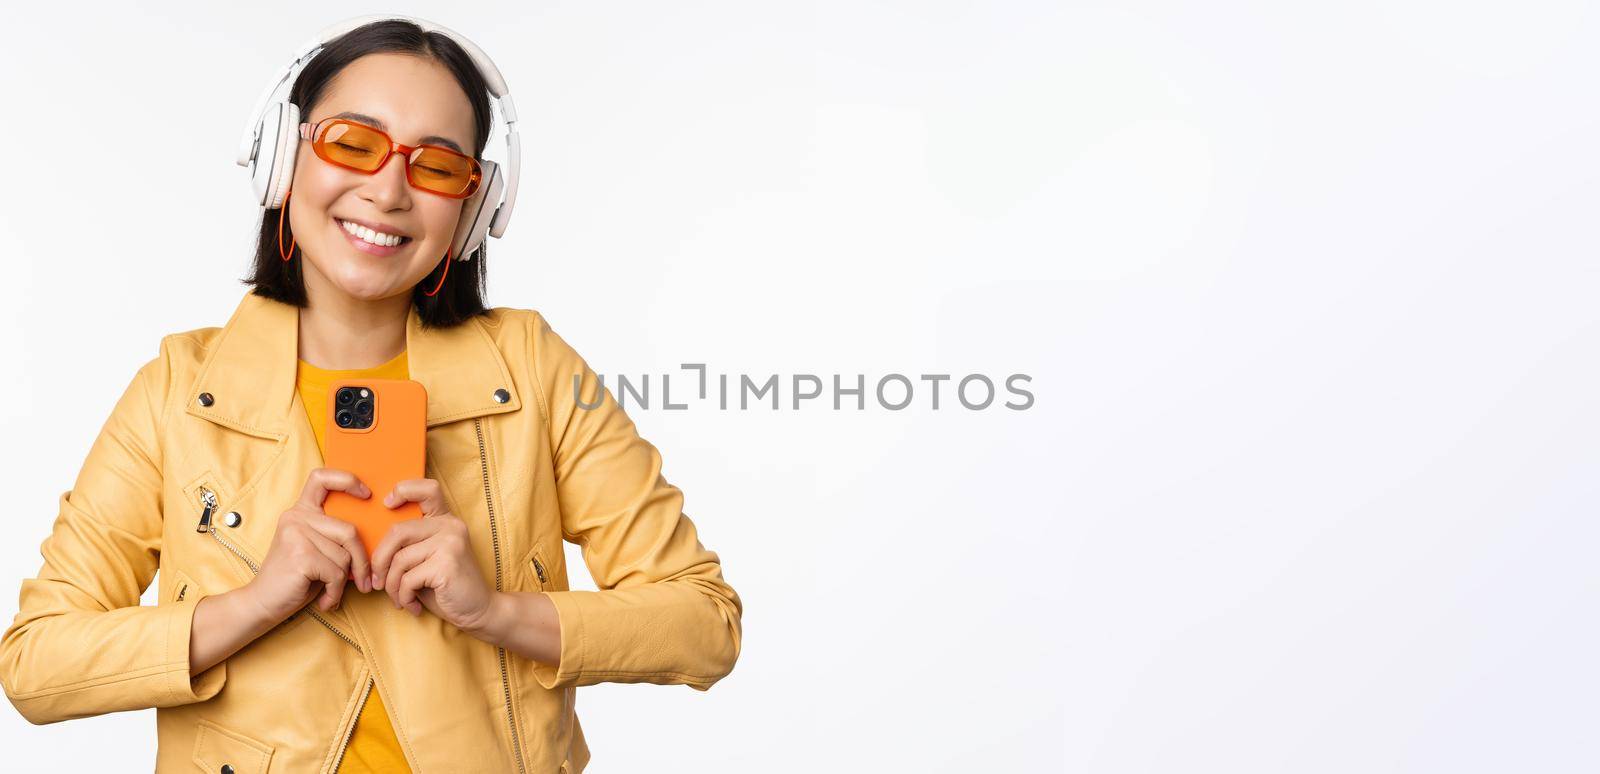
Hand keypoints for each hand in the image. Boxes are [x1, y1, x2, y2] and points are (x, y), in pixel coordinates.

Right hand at [239, 468, 374, 622]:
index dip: (347, 480)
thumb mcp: (317, 550)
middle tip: (364, 582)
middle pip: (350, 532)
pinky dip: (336, 592)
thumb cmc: (296, 578)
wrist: (262, 603)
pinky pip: (337, 573)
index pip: (322, 479)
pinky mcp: (300, 556)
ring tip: (330, 591)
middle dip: (361, 561)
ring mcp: (296, 535)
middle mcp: (296, 517)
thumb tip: (377, 539)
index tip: (366, 494)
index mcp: (300, 511)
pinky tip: (325, 599)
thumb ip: (335, 537)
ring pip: (345, 556)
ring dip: (344, 580)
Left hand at [368, 478, 494, 629]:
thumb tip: (369, 549)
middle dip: (380, 561)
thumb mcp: (427, 559)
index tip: (387, 504)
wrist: (478, 610)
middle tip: (378, 582)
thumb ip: (408, 546)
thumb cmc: (446, 586)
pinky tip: (412, 605)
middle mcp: (450, 527)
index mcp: (446, 520)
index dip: (403, 490)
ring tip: (399, 599)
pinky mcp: (446, 565)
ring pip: (399, 560)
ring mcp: (450, 544)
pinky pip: (407, 579)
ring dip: (391, 586)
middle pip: (397, 532)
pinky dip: (403, 597)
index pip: (427, 489)